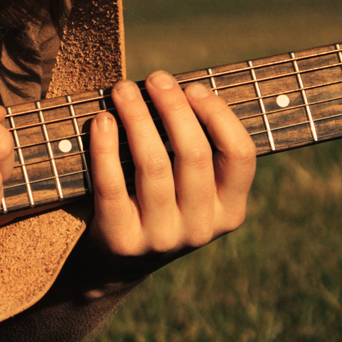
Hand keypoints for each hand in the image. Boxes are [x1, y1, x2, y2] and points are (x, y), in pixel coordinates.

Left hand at [85, 70, 256, 272]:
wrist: (116, 263)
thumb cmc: (157, 202)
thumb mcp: (191, 187)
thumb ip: (197, 147)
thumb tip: (180, 87)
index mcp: (230, 210)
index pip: (240, 155)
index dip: (219, 115)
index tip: (194, 87)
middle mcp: (201, 228)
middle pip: (193, 153)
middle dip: (173, 107)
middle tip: (156, 78)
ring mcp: (162, 237)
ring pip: (153, 164)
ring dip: (137, 118)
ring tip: (123, 89)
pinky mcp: (122, 240)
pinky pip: (112, 184)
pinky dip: (105, 146)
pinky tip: (101, 120)